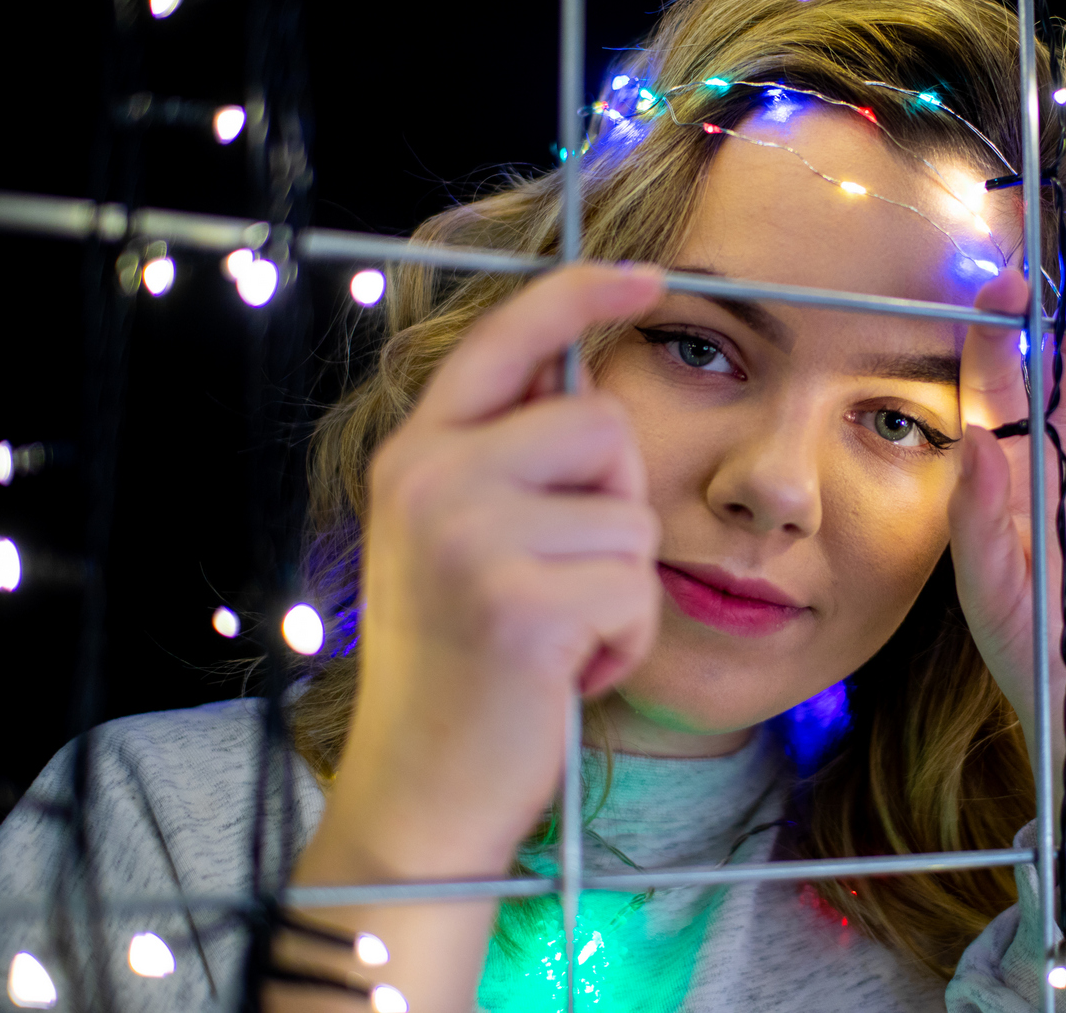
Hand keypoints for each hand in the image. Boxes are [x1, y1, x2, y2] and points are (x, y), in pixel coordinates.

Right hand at [317, 263, 665, 879]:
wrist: (421, 788)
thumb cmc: (462, 665)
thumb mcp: (460, 541)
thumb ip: (508, 464)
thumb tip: (593, 391)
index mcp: (417, 454)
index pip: (507, 341)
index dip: (579, 295)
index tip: (648, 277)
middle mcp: (430, 478)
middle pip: (604, 424)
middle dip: (615, 506)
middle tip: (560, 579)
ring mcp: (468, 537)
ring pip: (632, 518)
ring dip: (621, 590)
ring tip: (556, 636)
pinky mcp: (515, 602)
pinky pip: (636, 591)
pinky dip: (625, 642)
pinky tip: (567, 672)